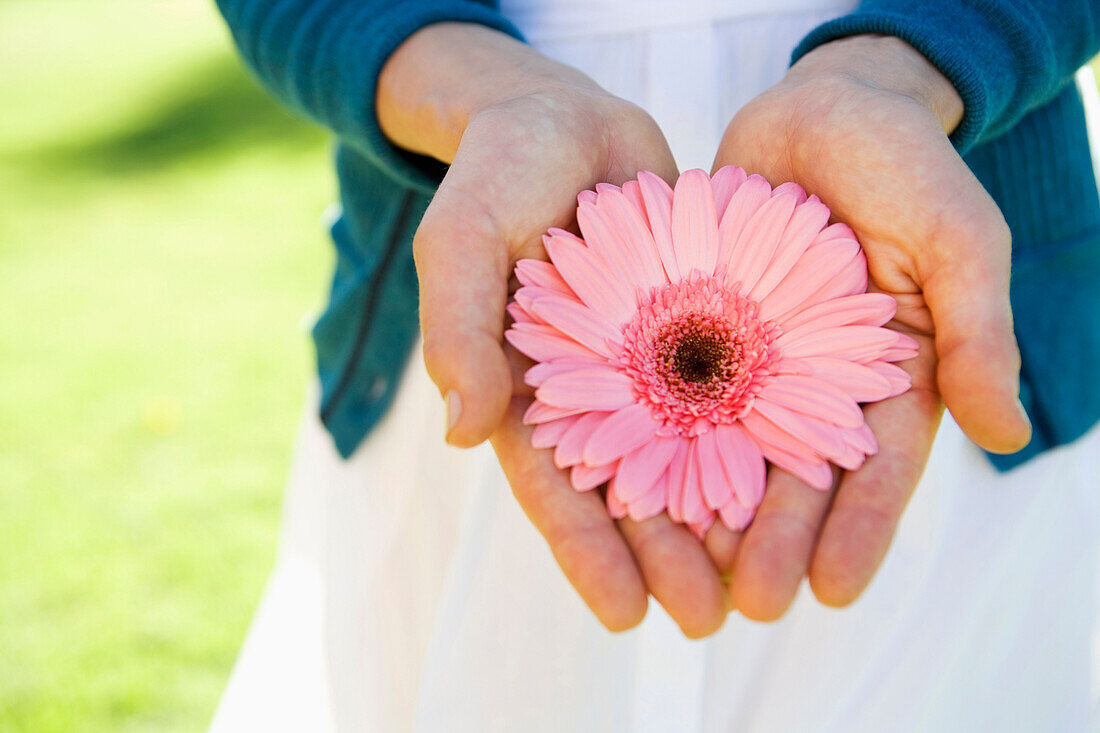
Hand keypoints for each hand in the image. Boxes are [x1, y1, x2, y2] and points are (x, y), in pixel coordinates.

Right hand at [379, 24, 731, 634]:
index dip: (584, 550)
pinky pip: (730, 386)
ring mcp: (645, 361)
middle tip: (706, 618)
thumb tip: (465, 433)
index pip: (552, 484)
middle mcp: (589, 389)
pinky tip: (793, 486)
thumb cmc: (498, 173)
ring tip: (758, 581)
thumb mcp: (462, 238)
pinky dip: (754, 436)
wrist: (564, 113)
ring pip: (687, 452)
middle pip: (627, 487)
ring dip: (717, 518)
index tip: (623, 614)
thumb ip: (458, 328)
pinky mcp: (697, 325)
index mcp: (522, 387)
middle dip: (663, 556)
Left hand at [707, 35, 1031, 619]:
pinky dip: (661, 437)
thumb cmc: (901, 165)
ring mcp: (758, 360)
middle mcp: (820, 382)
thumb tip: (1007, 434)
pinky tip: (637, 487)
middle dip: (776, 541)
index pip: (878, 469)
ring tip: (691, 574)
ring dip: (714, 513)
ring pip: (733, 448)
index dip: (859, 530)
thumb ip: (977, 332)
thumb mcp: (956, 240)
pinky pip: (678, 390)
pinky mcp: (702, 329)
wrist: (821, 109)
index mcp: (893, 376)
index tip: (830, 590)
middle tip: (749, 604)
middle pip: (797, 475)